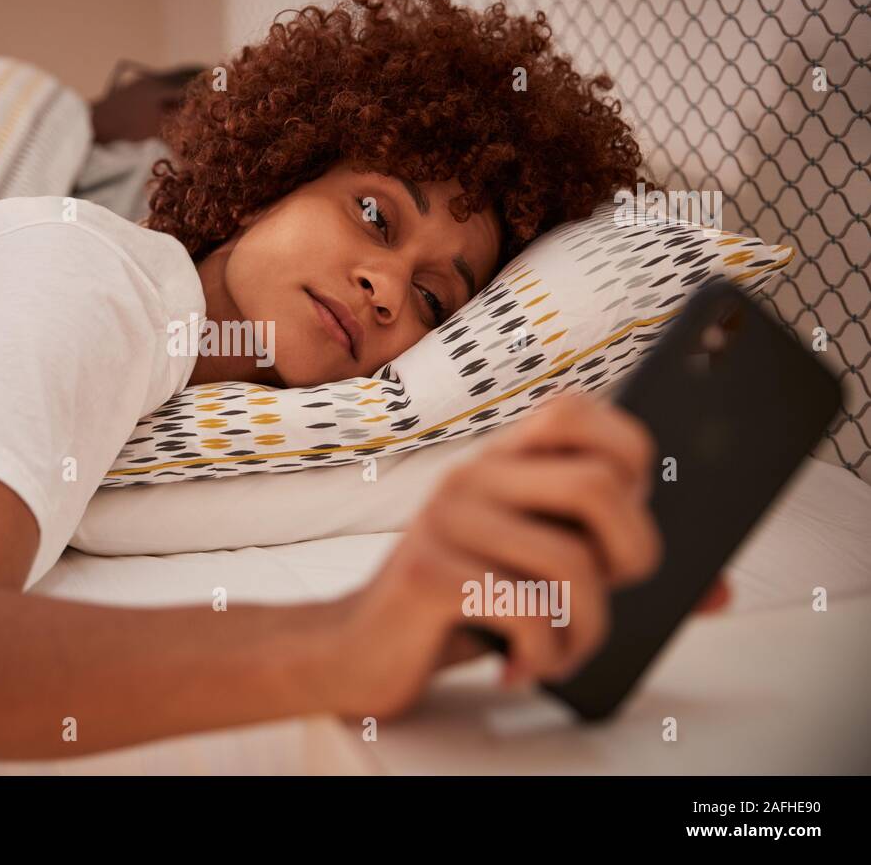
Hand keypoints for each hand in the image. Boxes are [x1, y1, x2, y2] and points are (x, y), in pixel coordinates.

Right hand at [329, 390, 696, 719]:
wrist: (358, 650)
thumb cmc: (458, 609)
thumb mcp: (534, 576)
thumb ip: (611, 569)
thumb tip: (719, 593)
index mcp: (498, 464)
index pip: (575, 411)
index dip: (627, 459)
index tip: (618, 524)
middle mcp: (470, 477)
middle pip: (596, 485)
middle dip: (631, 556)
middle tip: (603, 596)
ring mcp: (444, 521)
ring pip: (571, 565)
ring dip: (585, 631)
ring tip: (558, 649)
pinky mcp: (426, 573)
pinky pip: (525, 610)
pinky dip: (542, 655)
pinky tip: (518, 665)